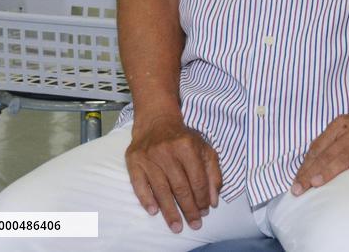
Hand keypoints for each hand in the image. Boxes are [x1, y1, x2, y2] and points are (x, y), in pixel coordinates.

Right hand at [125, 113, 221, 233]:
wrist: (157, 122)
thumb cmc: (183, 139)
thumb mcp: (204, 149)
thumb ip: (213, 173)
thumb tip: (213, 200)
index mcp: (187, 146)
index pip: (197, 178)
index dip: (202, 198)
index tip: (205, 212)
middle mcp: (167, 151)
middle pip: (180, 187)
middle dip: (189, 209)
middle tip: (194, 224)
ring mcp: (149, 157)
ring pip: (161, 190)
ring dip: (169, 211)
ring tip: (177, 226)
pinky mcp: (134, 161)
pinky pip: (139, 184)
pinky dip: (146, 199)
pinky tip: (154, 212)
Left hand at [291, 101, 348, 195]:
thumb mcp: (347, 127)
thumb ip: (330, 142)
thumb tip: (308, 166)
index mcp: (340, 125)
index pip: (318, 147)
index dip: (305, 166)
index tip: (296, 184)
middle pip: (328, 153)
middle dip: (311, 172)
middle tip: (299, 189)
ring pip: (346, 154)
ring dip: (330, 168)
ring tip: (317, 182)